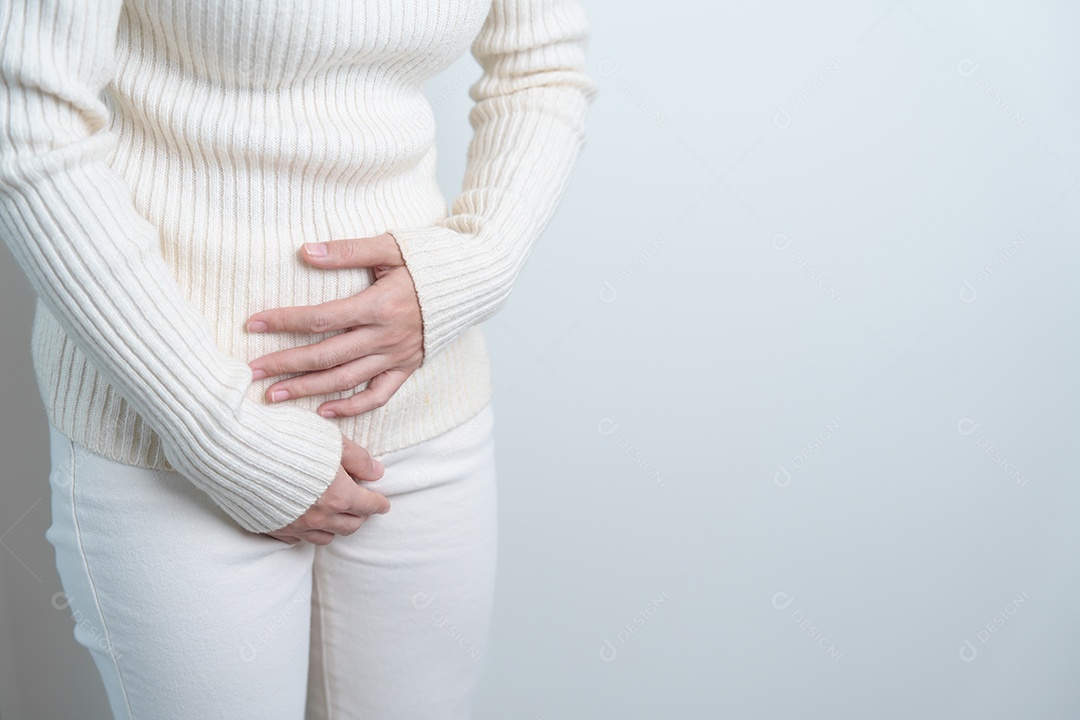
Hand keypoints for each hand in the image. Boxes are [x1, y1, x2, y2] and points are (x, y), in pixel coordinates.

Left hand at [246, 232, 423, 418]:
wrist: (471, 283)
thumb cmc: (428, 260)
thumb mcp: (390, 246)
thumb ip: (348, 251)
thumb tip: (305, 251)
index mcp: (379, 305)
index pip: (322, 318)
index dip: (285, 321)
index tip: (254, 323)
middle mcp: (386, 336)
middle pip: (327, 355)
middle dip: (286, 364)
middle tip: (251, 372)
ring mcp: (397, 356)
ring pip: (346, 380)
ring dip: (308, 390)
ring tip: (274, 396)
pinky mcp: (407, 368)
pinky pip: (378, 395)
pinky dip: (351, 407)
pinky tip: (323, 412)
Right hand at [265, 435, 390, 545]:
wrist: (237, 451)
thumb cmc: (287, 438)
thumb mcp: (332, 440)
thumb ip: (358, 459)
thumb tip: (377, 473)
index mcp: (339, 496)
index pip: (368, 506)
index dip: (379, 503)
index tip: (383, 503)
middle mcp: (318, 517)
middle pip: (349, 526)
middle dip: (360, 516)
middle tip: (362, 507)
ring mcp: (294, 526)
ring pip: (324, 537)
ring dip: (335, 527)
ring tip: (336, 514)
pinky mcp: (270, 528)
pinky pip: (296, 539)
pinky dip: (306, 532)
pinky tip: (305, 520)